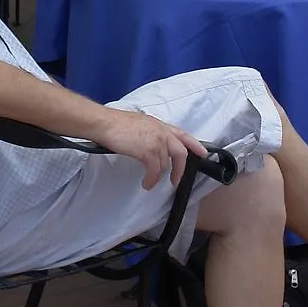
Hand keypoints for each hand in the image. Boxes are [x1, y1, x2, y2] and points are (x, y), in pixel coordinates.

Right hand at [90, 108, 207, 190]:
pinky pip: (155, 170)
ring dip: (158, 177)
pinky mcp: (148, 151)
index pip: (182, 134)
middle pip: (180, 153)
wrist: (104, 123)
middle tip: (176, 180)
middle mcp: (161, 132)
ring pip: (166, 164)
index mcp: (159, 124)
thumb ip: (150, 133)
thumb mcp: (139, 124)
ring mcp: (156, 141)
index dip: (194, 145)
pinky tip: (146, 183)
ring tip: (150, 182)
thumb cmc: (115, 124)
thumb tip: (150, 144)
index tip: (203, 153)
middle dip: (180, 169)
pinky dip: (151, 179)